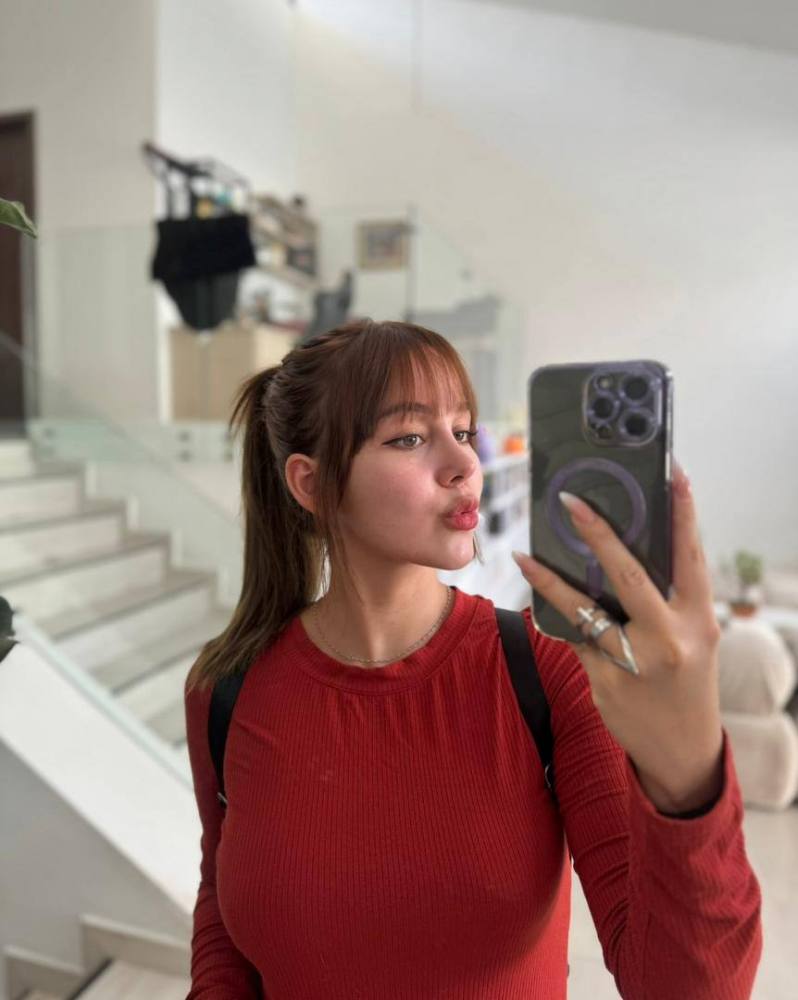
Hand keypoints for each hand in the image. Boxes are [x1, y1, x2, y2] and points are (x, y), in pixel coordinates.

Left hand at [512, 461, 724, 812]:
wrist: (683, 749)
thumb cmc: (686, 680)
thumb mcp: (693, 637)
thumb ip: (667, 600)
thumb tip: (620, 554)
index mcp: (698, 618)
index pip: (690, 556)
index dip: (684, 512)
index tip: (673, 472)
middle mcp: (669, 637)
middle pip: (628, 575)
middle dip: (598, 534)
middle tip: (571, 502)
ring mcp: (635, 661)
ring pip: (584, 609)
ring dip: (550, 579)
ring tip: (524, 555)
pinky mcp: (606, 681)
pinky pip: (574, 638)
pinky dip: (556, 615)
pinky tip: (536, 596)